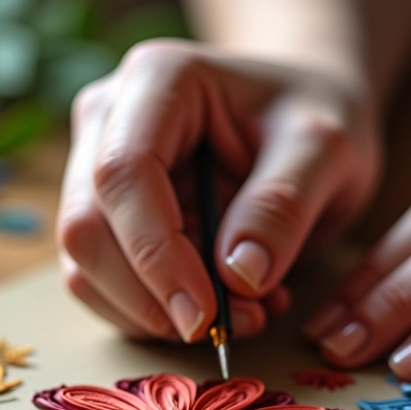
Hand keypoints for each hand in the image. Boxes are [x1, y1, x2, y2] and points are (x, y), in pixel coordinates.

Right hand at [58, 39, 378, 341]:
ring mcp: (100, 169)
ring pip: (85, 266)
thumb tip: (238, 277)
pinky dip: (156, 314)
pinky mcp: (111, 217)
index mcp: (159, 81)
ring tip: (243, 314)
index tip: (206, 315)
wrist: (307, 124)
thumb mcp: (325, 151)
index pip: (124, 174)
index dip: (156, 254)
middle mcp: (111, 121)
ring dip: (154, 314)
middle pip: (87, 226)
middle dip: (151, 297)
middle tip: (229, 328)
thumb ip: (282, 206)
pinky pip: (105, 283)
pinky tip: (223, 307)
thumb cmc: (316, 121)